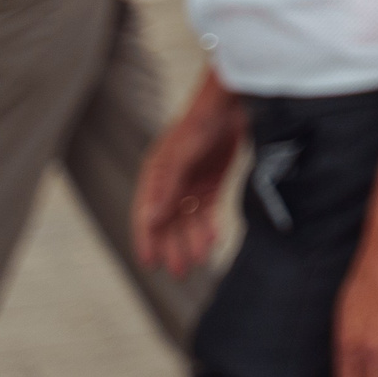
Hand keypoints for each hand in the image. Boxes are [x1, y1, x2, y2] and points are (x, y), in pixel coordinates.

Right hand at [133, 77, 243, 277]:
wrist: (231, 104)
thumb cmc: (200, 123)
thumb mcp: (181, 156)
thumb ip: (168, 187)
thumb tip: (152, 219)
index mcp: (155, 175)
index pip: (147, 214)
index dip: (146, 239)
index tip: (149, 263)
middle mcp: (170, 183)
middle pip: (169, 221)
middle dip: (172, 246)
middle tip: (179, 272)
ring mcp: (191, 182)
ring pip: (189, 220)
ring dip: (191, 240)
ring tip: (198, 262)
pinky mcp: (211, 182)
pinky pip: (207, 210)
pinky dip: (208, 225)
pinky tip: (213, 240)